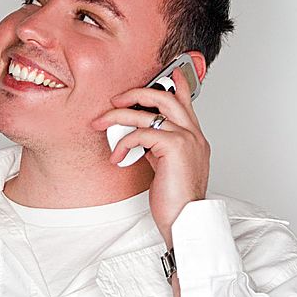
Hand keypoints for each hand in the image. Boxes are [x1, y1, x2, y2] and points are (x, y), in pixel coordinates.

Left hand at [90, 67, 210, 246]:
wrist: (185, 222)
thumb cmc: (175, 200)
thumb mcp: (165, 167)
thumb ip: (158, 148)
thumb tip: (139, 137)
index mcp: (194, 138)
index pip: (186, 102)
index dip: (176, 84)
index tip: (167, 74)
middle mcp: (194, 135)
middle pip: (165, 96)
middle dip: (136, 93)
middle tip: (115, 99)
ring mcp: (187, 139)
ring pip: (149, 112)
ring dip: (119, 115)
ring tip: (102, 123)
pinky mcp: (176, 148)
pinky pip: (142, 133)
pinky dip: (124, 142)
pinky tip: (117, 157)